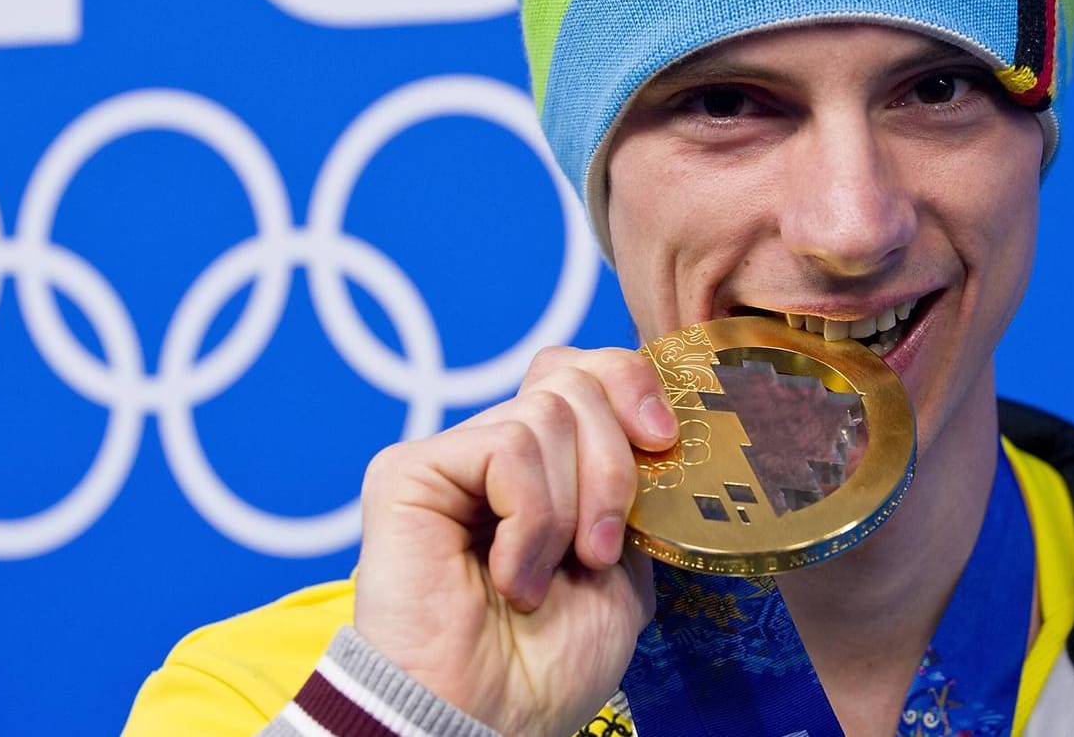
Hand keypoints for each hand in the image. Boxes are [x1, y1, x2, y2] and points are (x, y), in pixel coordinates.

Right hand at [352, 346, 677, 736]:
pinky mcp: (410, 473)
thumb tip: (656, 424)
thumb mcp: (625, 565)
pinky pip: (507, 447)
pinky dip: (530, 519)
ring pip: (547, 413)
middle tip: (600, 551)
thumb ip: (634, 488)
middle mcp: (495, 450)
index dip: (631, 384)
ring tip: (545, 579)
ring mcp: (452, 457)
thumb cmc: (549, 663)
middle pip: (573, 379)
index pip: (585, 370)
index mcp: (547, 466)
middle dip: (613, 466)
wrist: (491, 719)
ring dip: (570, 510)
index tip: (663, 442)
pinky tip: (509, 576)